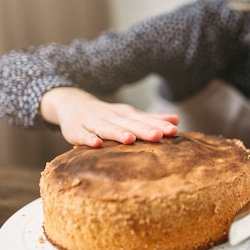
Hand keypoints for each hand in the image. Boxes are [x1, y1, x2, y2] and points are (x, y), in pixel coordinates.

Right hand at [40, 87, 178, 146]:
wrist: (72, 104)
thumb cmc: (108, 115)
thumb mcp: (129, 114)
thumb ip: (151, 119)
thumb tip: (176, 120)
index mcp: (126, 114)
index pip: (145, 120)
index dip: (159, 125)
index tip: (174, 131)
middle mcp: (112, 116)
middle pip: (129, 124)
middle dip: (144, 130)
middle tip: (158, 135)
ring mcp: (93, 123)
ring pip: (107, 128)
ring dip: (118, 133)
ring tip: (130, 139)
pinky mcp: (76, 131)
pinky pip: (83, 135)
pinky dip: (89, 139)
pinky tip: (97, 145)